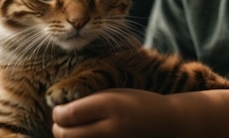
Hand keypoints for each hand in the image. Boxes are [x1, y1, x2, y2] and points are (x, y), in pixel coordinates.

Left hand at [52, 85, 228, 137]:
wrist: (171, 124)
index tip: (61, 108)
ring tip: (74, 131)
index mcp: (108, 105)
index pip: (65, 114)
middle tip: (64, 122)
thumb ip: (88, 101)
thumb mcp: (115, 94)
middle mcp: (109, 128)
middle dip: (59, 128)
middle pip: (64, 135)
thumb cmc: (140, 103)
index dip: (57, 111)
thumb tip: (58, 110)